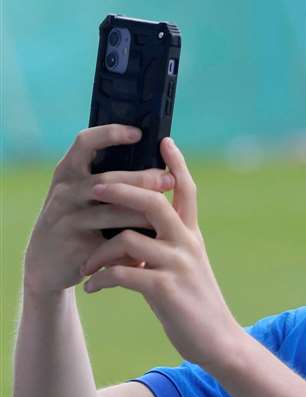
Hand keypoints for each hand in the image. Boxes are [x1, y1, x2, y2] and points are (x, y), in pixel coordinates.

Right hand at [23, 125, 174, 295]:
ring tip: (168, 214)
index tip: (138, 133)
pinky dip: (132, 242)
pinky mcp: (74, 246)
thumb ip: (112, 179)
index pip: (85, 142)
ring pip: (111, 212)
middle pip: (107, 179)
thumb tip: (163, 166)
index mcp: (69, 172)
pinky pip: (110, 242)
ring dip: (143, 213)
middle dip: (142, 179)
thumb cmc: (78, 221)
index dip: (110, 133)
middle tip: (169, 180)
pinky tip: (150, 243)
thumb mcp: (85, 195)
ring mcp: (66, 219)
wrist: (46, 264)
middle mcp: (65, 191)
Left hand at [79, 138, 237, 367]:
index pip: (186, 191)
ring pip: (129, 238)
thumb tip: (140, 229)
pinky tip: (93, 288)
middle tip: (95, 187)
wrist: (218, 340)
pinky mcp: (165, 289)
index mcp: (192, 236)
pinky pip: (122, 273)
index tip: (164, 140)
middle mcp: (187, 244)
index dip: (176, 164)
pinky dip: (101, 279)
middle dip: (120, 190)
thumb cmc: (195, 303)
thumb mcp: (187, 267)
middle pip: (153, 202)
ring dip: (99, 251)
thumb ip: (169, 245)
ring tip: (86, 266)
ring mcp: (177, 265)